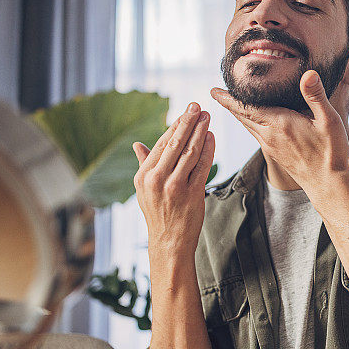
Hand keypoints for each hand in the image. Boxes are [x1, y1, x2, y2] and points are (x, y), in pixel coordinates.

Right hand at [132, 102, 215, 259]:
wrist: (168, 242)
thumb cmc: (158, 213)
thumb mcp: (144, 189)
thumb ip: (144, 164)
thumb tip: (136, 145)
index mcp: (143, 175)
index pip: (160, 143)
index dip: (175, 126)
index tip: (185, 112)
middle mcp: (157, 179)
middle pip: (175, 143)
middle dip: (188, 122)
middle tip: (197, 106)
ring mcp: (174, 186)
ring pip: (190, 152)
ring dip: (200, 132)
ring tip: (207, 118)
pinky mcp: (192, 194)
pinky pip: (202, 166)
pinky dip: (208, 150)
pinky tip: (212, 138)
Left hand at [210, 70, 348, 195]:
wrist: (327, 185)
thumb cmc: (330, 153)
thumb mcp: (328, 121)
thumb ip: (316, 96)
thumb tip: (308, 74)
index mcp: (279, 123)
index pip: (247, 107)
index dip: (229, 98)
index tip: (213, 90)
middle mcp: (269, 135)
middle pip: (242, 117)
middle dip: (229, 104)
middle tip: (215, 93)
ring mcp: (270, 146)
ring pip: (247, 126)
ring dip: (237, 114)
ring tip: (229, 103)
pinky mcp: (275, 154)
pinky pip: (255, 134)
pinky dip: (247, 124)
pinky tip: (251, 121)